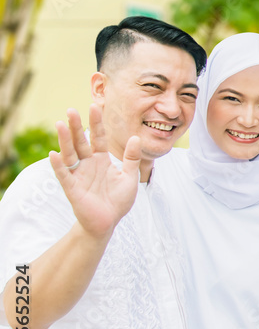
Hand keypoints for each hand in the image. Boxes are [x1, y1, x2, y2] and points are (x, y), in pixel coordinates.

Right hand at [49, 105, 140, 239]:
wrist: (108, 222)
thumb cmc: (117, 200)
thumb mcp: (129, 176)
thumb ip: (132, 158)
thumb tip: (135, 137)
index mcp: (101, 160)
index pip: (98, 138)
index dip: (97, 123)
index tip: (95, 106)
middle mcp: (87, 164)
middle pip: (81, 142)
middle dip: (76, 126)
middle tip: (71, 109)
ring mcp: (78, 175)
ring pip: (70, 154)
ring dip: (65, 140)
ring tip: (60, 124)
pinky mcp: (72, 188)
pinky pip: (64, 175)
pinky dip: (58, 165)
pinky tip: (54, 154)